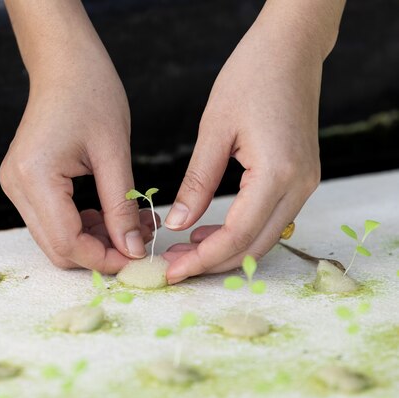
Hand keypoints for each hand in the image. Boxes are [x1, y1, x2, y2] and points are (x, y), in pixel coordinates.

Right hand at [0, 46, 154, 273]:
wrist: (63, 63)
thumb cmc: (91, 93)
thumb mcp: (114, 153)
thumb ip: (122, 207)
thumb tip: (133, 250)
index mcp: (34, 177)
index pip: (67, 242)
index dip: (104, 258)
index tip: (137, 258)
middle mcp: (16, 186)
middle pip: (56, 248)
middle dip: (99, 253)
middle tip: (137, 243)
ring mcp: (15, 185)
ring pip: (54, 238)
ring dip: (91, 240)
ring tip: (128, 224)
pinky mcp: (22, 182)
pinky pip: (51, 221)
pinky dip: (80, 226)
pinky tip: (105, 213)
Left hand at [162, 12, 326, 282]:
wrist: (291, 49)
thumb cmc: (251, 77)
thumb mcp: (214, 131)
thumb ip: (196, 184)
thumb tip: (177, 224)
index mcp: (277, 174)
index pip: (238, 236)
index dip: (202, 259)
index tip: (170, 271)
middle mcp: (299, 186)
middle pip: (254, 247)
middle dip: (212, 263)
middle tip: (173, 266)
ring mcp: (305, 184)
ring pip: (264, 239)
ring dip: (225, 250)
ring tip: (185, 249)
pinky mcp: (301, 178)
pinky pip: (270, 220)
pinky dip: (240, 233)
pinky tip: (208, 229)